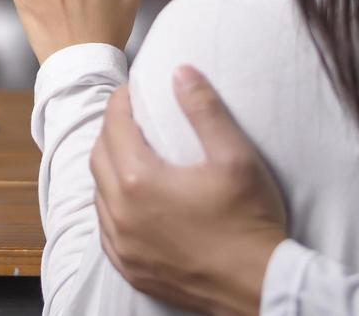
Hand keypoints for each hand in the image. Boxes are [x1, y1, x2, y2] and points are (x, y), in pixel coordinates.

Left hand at [91, 68, 287, 315]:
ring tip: (132, 154)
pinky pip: (106, 231)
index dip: (121, 101)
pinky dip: (112, 208)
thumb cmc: (249, 219)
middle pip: (99, 157)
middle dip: (112, 131)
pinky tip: (130, 202)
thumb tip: (181, 72)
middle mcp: (121, 214)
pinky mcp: (131, 269)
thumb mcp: (234, 156)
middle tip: (132, 117)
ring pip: (99, 195)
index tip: (133, 90)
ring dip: (109, 169)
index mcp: (140, 181)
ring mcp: (123, 246)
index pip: (114, 126)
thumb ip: (204, 109)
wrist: (259, 285)